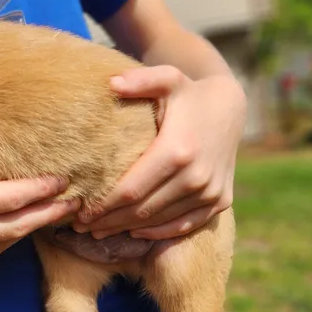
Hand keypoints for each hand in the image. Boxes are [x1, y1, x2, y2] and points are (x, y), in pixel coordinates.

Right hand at [0, 110, 79, 285]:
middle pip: (17, 225)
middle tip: (77, 203)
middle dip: (48, 213)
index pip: (7, 199)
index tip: (61, 180)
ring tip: (52, 216)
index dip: (38, 190)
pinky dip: (3, 243)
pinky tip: (14, 232)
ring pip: (4, 244)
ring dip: (29, 230)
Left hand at [74, 66, 245, 239]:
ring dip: (128, 229)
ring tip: (101, 230)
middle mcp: (196, 176)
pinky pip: (185, 225)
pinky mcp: (221, 201)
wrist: (231, 108)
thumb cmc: (187, 93)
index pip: (130, 189)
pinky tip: (135, 231)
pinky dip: (158, 231)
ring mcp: (211, 192)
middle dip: (109, 221)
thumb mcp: (166, 79)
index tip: (80, 213)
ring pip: (160, 221)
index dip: (103, 205)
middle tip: (83, 227)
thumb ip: (141, 80)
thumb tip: (112, 83)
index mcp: (177, 150)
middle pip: (142, 210)